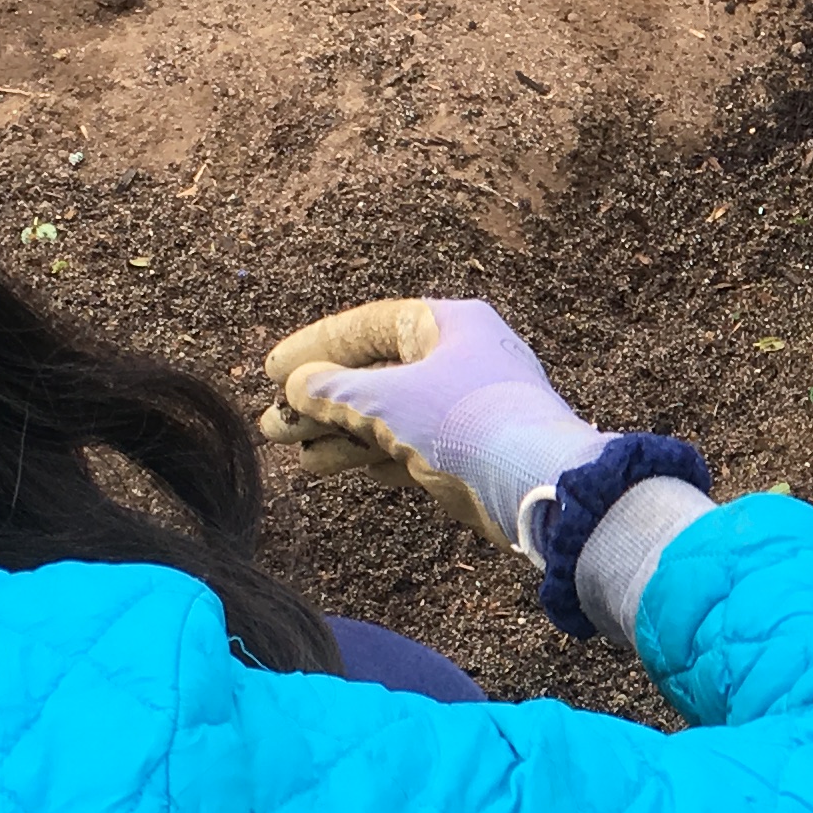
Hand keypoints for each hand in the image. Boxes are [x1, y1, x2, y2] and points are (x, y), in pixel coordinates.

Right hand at [260, 298, 604, 548]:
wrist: (540, 488)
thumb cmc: (467, 426)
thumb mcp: (385, 402)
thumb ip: (333, 392)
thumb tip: (297, 386)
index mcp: (447, 325)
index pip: (366, 327)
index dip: (315, 347)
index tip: (273, 371)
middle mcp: (458, 359)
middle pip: (374, 374)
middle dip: (320, 400)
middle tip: (273, 425)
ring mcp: (465, 407)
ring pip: (389, 414)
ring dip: (339, 433)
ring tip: (292, 452)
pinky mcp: (469, 452)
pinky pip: (408, 446)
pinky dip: (372, 455)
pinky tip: (338, 467)